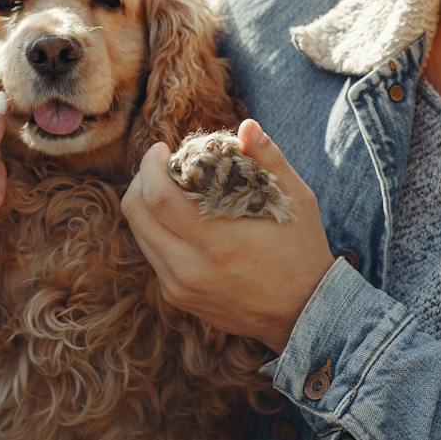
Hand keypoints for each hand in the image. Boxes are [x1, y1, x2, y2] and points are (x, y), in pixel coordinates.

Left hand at [121, 119, 334, 351]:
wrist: (304, 314)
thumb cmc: (302, 252)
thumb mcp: (298, 201)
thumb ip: (271, 160)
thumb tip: (247, 125)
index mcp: (218, 243)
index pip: (157, 199)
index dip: (150, 167)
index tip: (161, 150)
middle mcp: (191, 269)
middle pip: (136, 216)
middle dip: (140, 181)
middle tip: (158, 165)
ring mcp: (180, 288)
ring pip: (139, 236)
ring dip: (144, 206)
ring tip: (166, 188)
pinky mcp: (178, 298)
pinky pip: (152, 256)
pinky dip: (156, 232)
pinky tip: (177, 220)